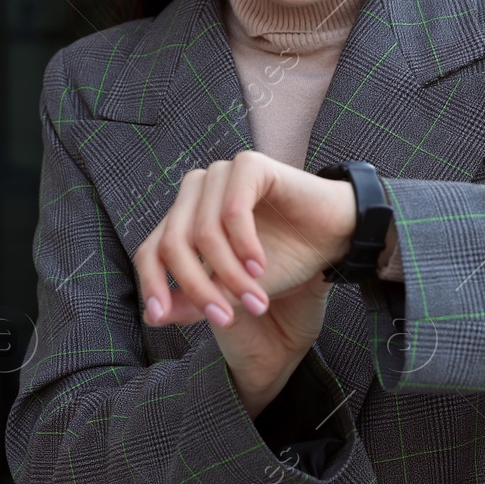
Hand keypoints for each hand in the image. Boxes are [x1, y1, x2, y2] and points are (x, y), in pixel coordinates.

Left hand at [131, 150, 356, 403]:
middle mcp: (196, 191)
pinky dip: (245, 246)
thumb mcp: (234, 290)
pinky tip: (261, 267)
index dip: (152, 284)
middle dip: (197, 288)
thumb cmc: (285, 258)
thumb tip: (151, 317)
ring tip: (255, 298)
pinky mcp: (248, 165)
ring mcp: (220, 174)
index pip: (150, 250)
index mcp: (185, 216)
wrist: (334, 236)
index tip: (161, 318)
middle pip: (173, 244)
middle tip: (224, 318)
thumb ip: (195, 300)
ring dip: (229, 274)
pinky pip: (233, 211)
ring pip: (203, 232)